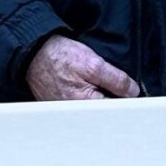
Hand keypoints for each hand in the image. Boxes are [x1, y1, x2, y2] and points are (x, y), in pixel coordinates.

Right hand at [27, 34, 142, 100]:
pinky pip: (81, 105)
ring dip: (99, 96)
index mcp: (86, 104)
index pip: (115, 108)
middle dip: (112, 98)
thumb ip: (115, 79)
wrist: (32, 53)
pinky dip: (86, 96)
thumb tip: (133, 91)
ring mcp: (68, 111)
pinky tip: (83, 85)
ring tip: (93, 82)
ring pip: (93, 107)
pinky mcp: (62, 106)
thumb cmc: (59, 56)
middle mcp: (76, 113)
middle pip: (104, 110)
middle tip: (109, 83)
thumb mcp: (92, 63)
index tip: (129, 91)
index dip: (125, 98)